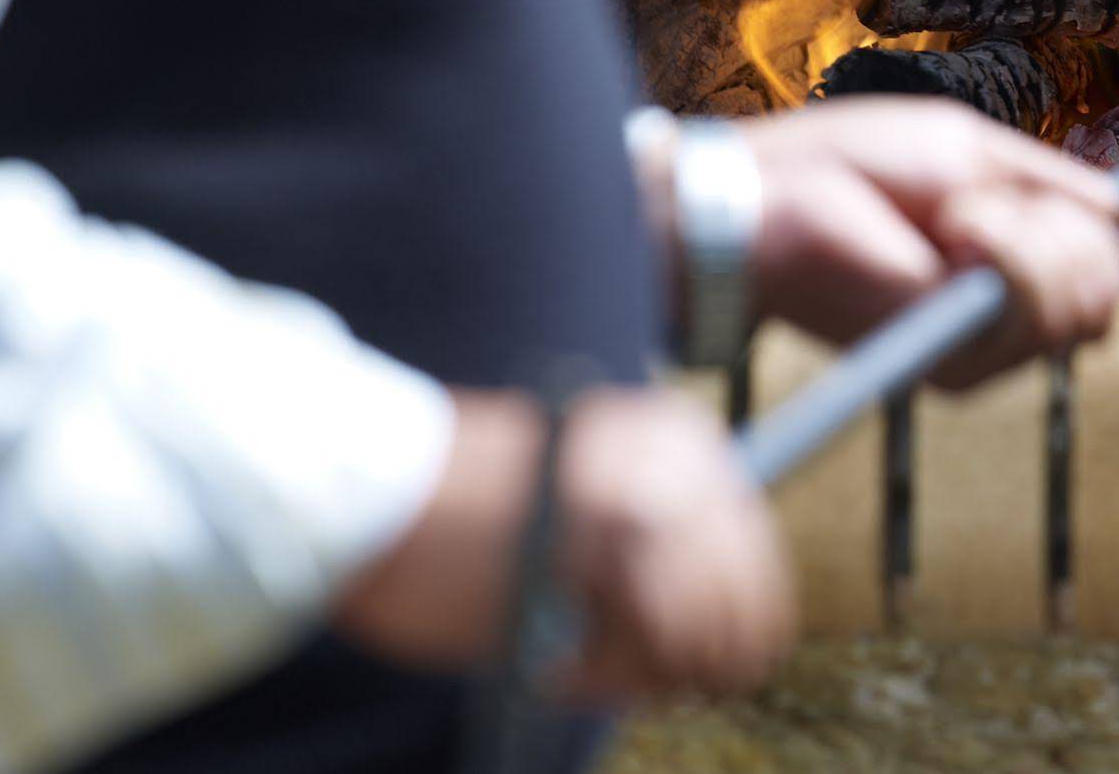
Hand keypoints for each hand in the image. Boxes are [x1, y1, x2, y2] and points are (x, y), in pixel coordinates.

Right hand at [332, 386, 792, 699]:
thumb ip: (657, 542)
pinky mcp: (612, 544)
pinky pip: (656, 646)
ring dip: (640, 673)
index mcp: (682, 439)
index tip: (653, 658)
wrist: (366, 489)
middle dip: (684, 660)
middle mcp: (683, 459)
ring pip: (704, 634)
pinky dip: (607, 680)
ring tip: (566, 666)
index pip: (752, 563)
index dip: (711, 633)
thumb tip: (728, 628)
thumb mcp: (581, 503)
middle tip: (605, 671)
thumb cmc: (461, 513)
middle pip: (745, 606)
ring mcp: (654, 497)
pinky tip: (551, 671)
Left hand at [736, 97, 1118, 387]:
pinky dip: (1008, 242)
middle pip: (1104, 296)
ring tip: (956, 212)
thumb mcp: (969, 154)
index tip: (1022, 189)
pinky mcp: (953, 356)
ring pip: (1082, 301)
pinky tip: (953, 226)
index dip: (1087, 227)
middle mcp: (996, 327)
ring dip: (1031, 231)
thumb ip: (1046, 185)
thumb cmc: (852, 165)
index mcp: (1001, 279)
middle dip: (1068, 230)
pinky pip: (1034, 299)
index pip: (1099, 277)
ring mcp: (978, 350)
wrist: (771, 195)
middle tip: (987, 199)